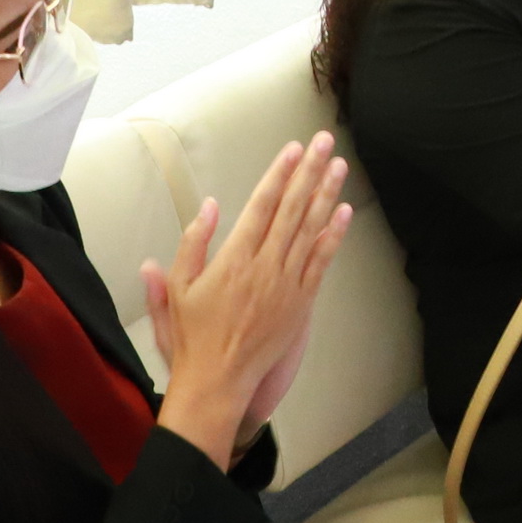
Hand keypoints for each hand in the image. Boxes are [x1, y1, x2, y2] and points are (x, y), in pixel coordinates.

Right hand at [144, 135, 354, 464]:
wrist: (218, 380)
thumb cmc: (193, 335)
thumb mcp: (178, 287)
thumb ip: (192, 243)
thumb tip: (208, 205)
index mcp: (233, 259)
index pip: (261, 206)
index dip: (279, 174)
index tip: (292, 150)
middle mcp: (264, 266)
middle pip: (291, 209)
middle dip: (309, 171)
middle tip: (323, 142)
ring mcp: (286, 284)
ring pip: (310, 229)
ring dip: (326, 194)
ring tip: (338, 165)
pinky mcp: (301, 302)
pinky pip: (321, 262)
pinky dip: (333, 236)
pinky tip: (344, 212)